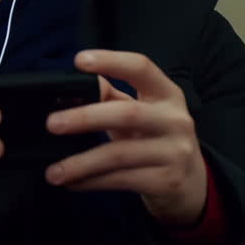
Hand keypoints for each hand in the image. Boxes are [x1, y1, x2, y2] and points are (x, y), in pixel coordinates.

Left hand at [44, 50, 207, 226]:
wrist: (192, 183)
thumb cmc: (155, 138)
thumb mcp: (140, 112)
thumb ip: (109, 96)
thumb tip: (69, 89)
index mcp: (166, 94)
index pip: (141, 68)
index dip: (111, 61)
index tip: (79, 61)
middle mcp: (176, 120)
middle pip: (127, 113)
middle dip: (85, 118)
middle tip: (52, 124)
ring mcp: (175, 152)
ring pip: (120, 155)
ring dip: (81, 163)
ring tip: (53, 171)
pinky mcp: (168, 181)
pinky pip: (122, 180)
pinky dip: (92, 182)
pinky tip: (72, 183)